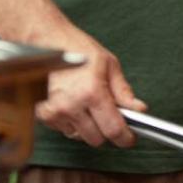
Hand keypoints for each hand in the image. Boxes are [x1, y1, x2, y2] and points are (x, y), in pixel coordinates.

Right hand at [35, 28, 147, 147]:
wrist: (47, 43)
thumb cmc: (77, 49)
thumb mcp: (109, 65)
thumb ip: (123, 91)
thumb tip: (138, 109)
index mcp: (92, 92)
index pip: (113, 129)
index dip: (125, 137)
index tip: (129, 138)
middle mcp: (72, 105)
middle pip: (96, 139)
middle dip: (106, 130)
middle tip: (109, 115)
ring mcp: (55, 112)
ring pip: (79, 137)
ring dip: (87, 127)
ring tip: (88, 105)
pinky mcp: (44, 115)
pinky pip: (64, 130)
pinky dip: (72, 123)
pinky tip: (74, 105)